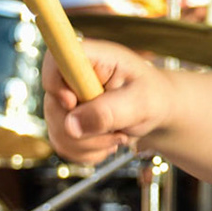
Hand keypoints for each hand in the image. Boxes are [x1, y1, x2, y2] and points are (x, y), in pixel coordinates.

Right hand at [41, 38, 170, 164]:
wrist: (158, 111)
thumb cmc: (153, 97)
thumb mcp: (141, 103)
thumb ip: (108, 112)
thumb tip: (71, 125)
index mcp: (93, 59)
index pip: (55, 58)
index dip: (55, 82)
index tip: (72, 103)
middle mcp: (74, 76)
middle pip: (53, 104)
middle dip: (85, 129)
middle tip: (119, 132)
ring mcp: (67, 99)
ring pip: (58, 130)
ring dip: (90, 144)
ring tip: (118, 136)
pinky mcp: (66, 120)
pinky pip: (63, 144)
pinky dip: (86, 152)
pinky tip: (107, 143)